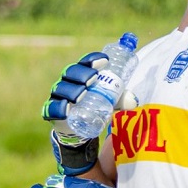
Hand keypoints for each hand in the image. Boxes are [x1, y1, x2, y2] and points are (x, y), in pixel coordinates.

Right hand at [42, 52, 136, 174]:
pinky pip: (52, 108)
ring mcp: (58, 97)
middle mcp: (66, 82)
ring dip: (73, 90)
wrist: (80, 128)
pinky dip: (59, 107)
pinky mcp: (52, 112)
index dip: (92, 59)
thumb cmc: (95, 107)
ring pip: (62, 89)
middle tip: (94, 78)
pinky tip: (68, 108)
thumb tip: (134, 101)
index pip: (84, 62)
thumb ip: (122, 100)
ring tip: (83, 93)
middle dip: (82, 73)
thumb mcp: (110, 102)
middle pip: (71, 73)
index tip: (105, 61)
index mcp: (80, 75)